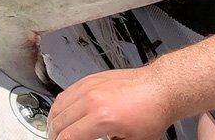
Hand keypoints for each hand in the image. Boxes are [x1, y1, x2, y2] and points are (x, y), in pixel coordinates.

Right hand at [47, 65, 177, 139]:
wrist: (160, 88)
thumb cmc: (152, 113)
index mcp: (101, 117)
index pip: (68, 136)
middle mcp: (91, 99)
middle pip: (59, 121)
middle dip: (55, 135)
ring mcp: (89, 86)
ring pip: (58, 105)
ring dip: (54, 120)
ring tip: (56, 131)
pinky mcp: (90, 79)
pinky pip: (67, 92)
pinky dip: (60, 105)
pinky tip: (63, 113)